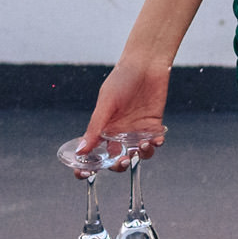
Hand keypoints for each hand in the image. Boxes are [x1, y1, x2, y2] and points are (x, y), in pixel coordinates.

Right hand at [80, 55, 170, 177]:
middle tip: (123, 160)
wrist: (145, 64)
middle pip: (118, 159)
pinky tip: (156, 139)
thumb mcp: (106, 104)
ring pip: (138, 154)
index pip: (94, 154)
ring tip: (143, 145)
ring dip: (141, 155)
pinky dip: (156, 145)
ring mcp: (137, 130)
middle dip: (119, 165)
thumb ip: (95, 128)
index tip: (85, 174)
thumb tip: (81, 151)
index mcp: (103, 129)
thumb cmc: (121, 79)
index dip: (88, 167)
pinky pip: (155, 142)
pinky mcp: (154, 125)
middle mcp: (120, 133)